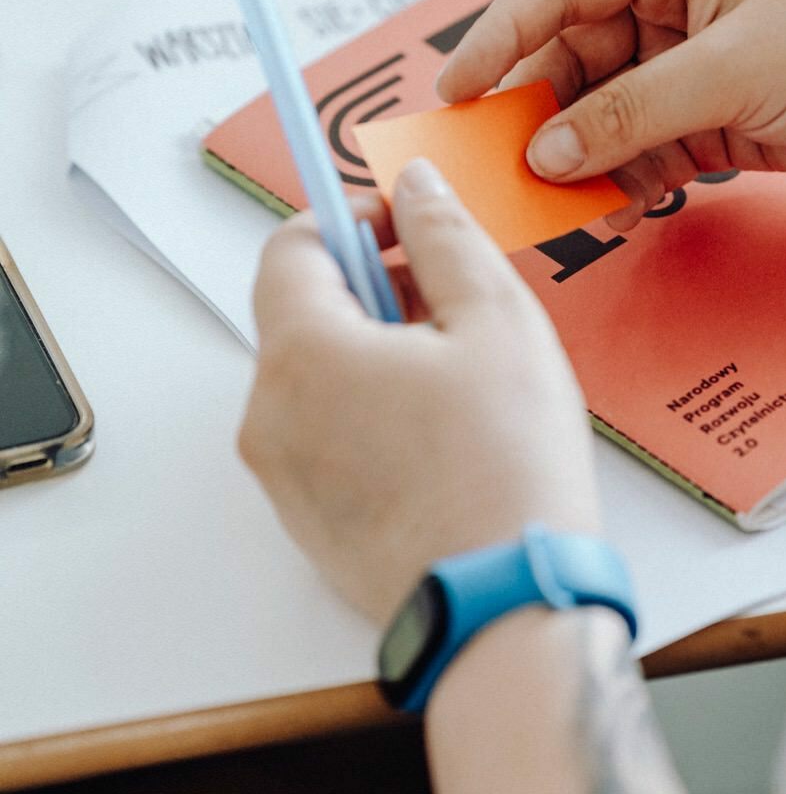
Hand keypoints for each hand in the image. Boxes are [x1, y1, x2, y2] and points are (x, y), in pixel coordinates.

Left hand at [239, 164, 599, 624]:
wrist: (506, 606)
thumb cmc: (507, 468)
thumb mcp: (496, 320)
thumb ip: (445, 236)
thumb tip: (414, 187)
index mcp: (303, 353)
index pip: (290, 247)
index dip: (350, 220)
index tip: (406, 224)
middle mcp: (270, 416)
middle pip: (303, 315)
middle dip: (374, 291)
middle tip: (453, 304)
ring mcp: (285, 479)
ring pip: (318, 381)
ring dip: (377, 356)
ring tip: (463, 379)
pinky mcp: (310, 526)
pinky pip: (328, 442)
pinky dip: (374, 418)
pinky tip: (448, 438)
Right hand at [437, 0, 785, 231]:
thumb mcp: (734, 68)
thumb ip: (632, 111)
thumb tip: (547, 150)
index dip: (503, 36)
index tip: (461, 91)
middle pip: (572, 54)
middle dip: (543, 114)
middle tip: (505, 168)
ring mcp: (687, 58)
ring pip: (601, 110)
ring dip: (583, 157)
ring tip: (567, 203)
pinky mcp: (706, 115)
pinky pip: (638, 148)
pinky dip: (624, 180)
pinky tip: (618, 209)